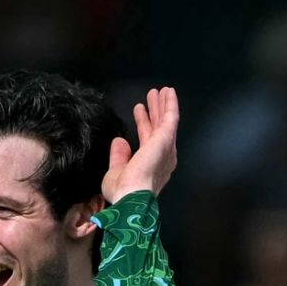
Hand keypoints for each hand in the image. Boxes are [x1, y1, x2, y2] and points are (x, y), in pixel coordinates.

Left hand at [102, 87, 178, 202]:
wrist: (131, 195)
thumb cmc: (122, 189)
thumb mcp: (115, 171)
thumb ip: (118, 156)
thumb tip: (119, 141)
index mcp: (151, 164)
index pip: (146, 138)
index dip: (143, 123)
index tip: (139, 111)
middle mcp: (162, 155)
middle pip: (158, 127)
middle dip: (155, 111)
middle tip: (152, 96)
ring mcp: (166, 146)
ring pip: (165, 120)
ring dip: (163, 104)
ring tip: (161, 90)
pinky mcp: (166, 138)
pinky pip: (171, 117)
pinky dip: (170, 104)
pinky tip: (169, 92)